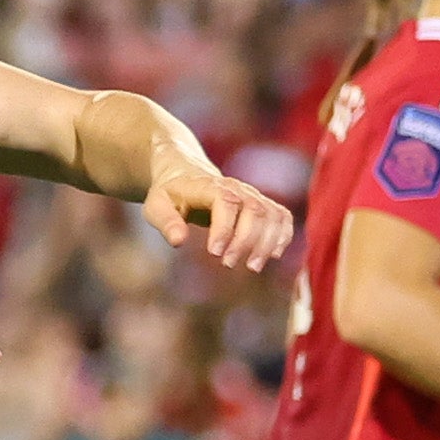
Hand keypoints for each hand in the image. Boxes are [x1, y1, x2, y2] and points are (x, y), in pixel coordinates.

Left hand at [145, 164, 291, 271]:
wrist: (185, 173)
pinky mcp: (261, 204)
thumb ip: (166, 222)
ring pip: (271, 214)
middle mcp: (236, 188)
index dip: (224, 228)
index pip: (225, 202)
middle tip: (228, 264)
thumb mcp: (156, 206)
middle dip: (246, 240)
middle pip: (254, 210)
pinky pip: (281, 216)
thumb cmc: (169, 194)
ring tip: (253, 267)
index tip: (214, 253)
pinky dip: (282, 235)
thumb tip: (178, 241)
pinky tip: (273, 255)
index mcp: (208, 186)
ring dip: (267, 242)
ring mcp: (252, 195)